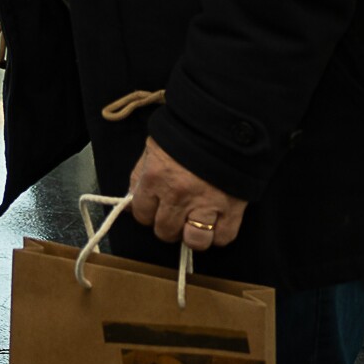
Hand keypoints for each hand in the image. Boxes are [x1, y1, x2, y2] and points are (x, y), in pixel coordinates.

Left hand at [127, 137, 247, 252]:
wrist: (224, 123)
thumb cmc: (184, 134)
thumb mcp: (153, 148)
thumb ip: (140, 176)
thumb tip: (130, 204)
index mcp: (154, 178)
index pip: (141, 214)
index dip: (148, 213)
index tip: (155, 208)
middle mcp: (177, 196)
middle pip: (165, 232)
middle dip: (168, 225)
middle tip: (176, 214)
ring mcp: (206, 204)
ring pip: (193, 241)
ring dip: (192, 235)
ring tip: (194, 223)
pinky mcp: (232, 208)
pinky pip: (223, 238)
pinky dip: (219, 235)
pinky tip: (216, 224)